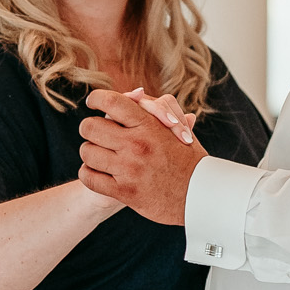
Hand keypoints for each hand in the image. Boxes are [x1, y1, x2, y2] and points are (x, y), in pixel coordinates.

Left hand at [79, 90, 205, 222]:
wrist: (201, 196)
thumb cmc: (188, 159)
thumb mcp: (176, 128)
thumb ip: (154, 109)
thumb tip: (134, 93)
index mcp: (149, 125)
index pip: (110, 101)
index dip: (95, 99)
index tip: (92, 103)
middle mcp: (137, 145)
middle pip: (90, 127)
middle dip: (90, 129)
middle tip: (95, 134)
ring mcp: (129, 169)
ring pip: (87, 152)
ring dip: (90, 153)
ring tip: (98, 155)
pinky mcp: (125, 192)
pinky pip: (89, 178)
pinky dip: (88, 174)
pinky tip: (96, 173)